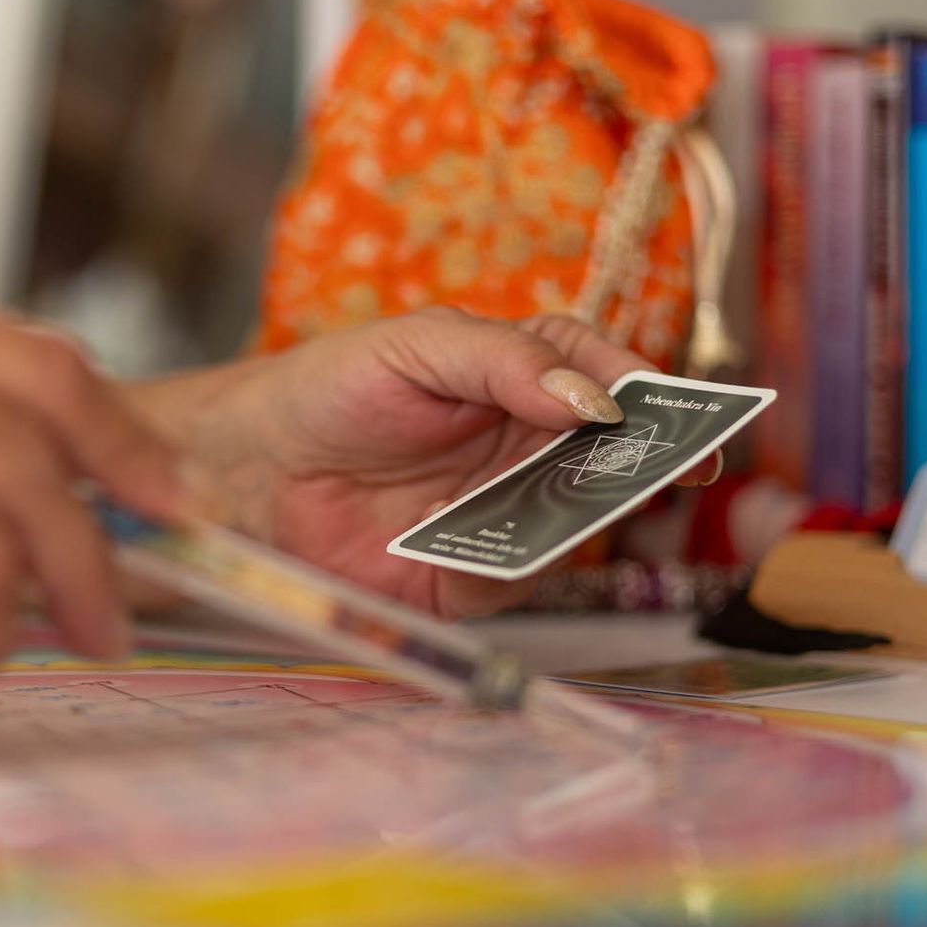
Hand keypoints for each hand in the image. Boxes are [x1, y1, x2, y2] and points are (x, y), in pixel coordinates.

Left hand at [139, 308, 715, 618]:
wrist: (243, 470)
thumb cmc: (327, 390)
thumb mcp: (417, 349)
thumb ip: (506, 362)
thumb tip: (595, 400)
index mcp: (520, 377)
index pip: (606, 378)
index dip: (650, 395)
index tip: (683, 414)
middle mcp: (525, 447)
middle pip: (611, 456)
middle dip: (646, 461)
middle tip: (677, 464)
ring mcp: (501, 513)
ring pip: (575, 520)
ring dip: (581, 512)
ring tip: (568, 493)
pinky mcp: (468, 577)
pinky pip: (515, 576)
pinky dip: (507, 561)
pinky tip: (465, 535)